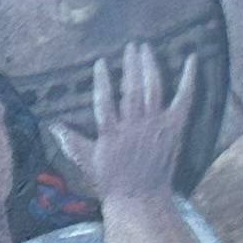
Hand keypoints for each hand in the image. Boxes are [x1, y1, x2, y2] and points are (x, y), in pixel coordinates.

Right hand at [61, 39, 193, 206]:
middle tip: (131, 46)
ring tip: (146, 49)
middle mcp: (135, 126)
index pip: (104, 101)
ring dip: (150, 67)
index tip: (100, 62)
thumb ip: (70, 141)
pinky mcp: (174, 127)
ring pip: (154, 89)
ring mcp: (156, 126)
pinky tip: (191, 59)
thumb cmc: (109, 181)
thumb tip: (51, 125)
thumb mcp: (86, 162)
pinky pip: (184, 99)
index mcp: (111, 134)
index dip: (102, 80)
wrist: (139, 197)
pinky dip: (189, 79)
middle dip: (131, 65)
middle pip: (132, 89)